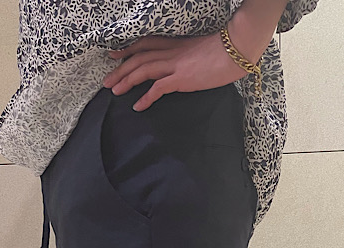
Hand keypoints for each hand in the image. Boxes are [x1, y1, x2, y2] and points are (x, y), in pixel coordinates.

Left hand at [103, 34, 248, 110]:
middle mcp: (172, 52)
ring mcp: (176, 64)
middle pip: (139, 58)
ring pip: (143, 69)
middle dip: (120, 69)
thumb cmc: (226, 52)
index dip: (128, 50)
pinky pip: (158, 88)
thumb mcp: (202, 53)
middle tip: (106, 81)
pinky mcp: (182, 78)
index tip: (116, 56)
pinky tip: (137, 106)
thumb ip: (190, 59)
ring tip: (114, 92)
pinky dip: (146, 97)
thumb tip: (188, 69)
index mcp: (176, 45)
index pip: (146, 44)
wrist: (237, 49)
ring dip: (126, 81)